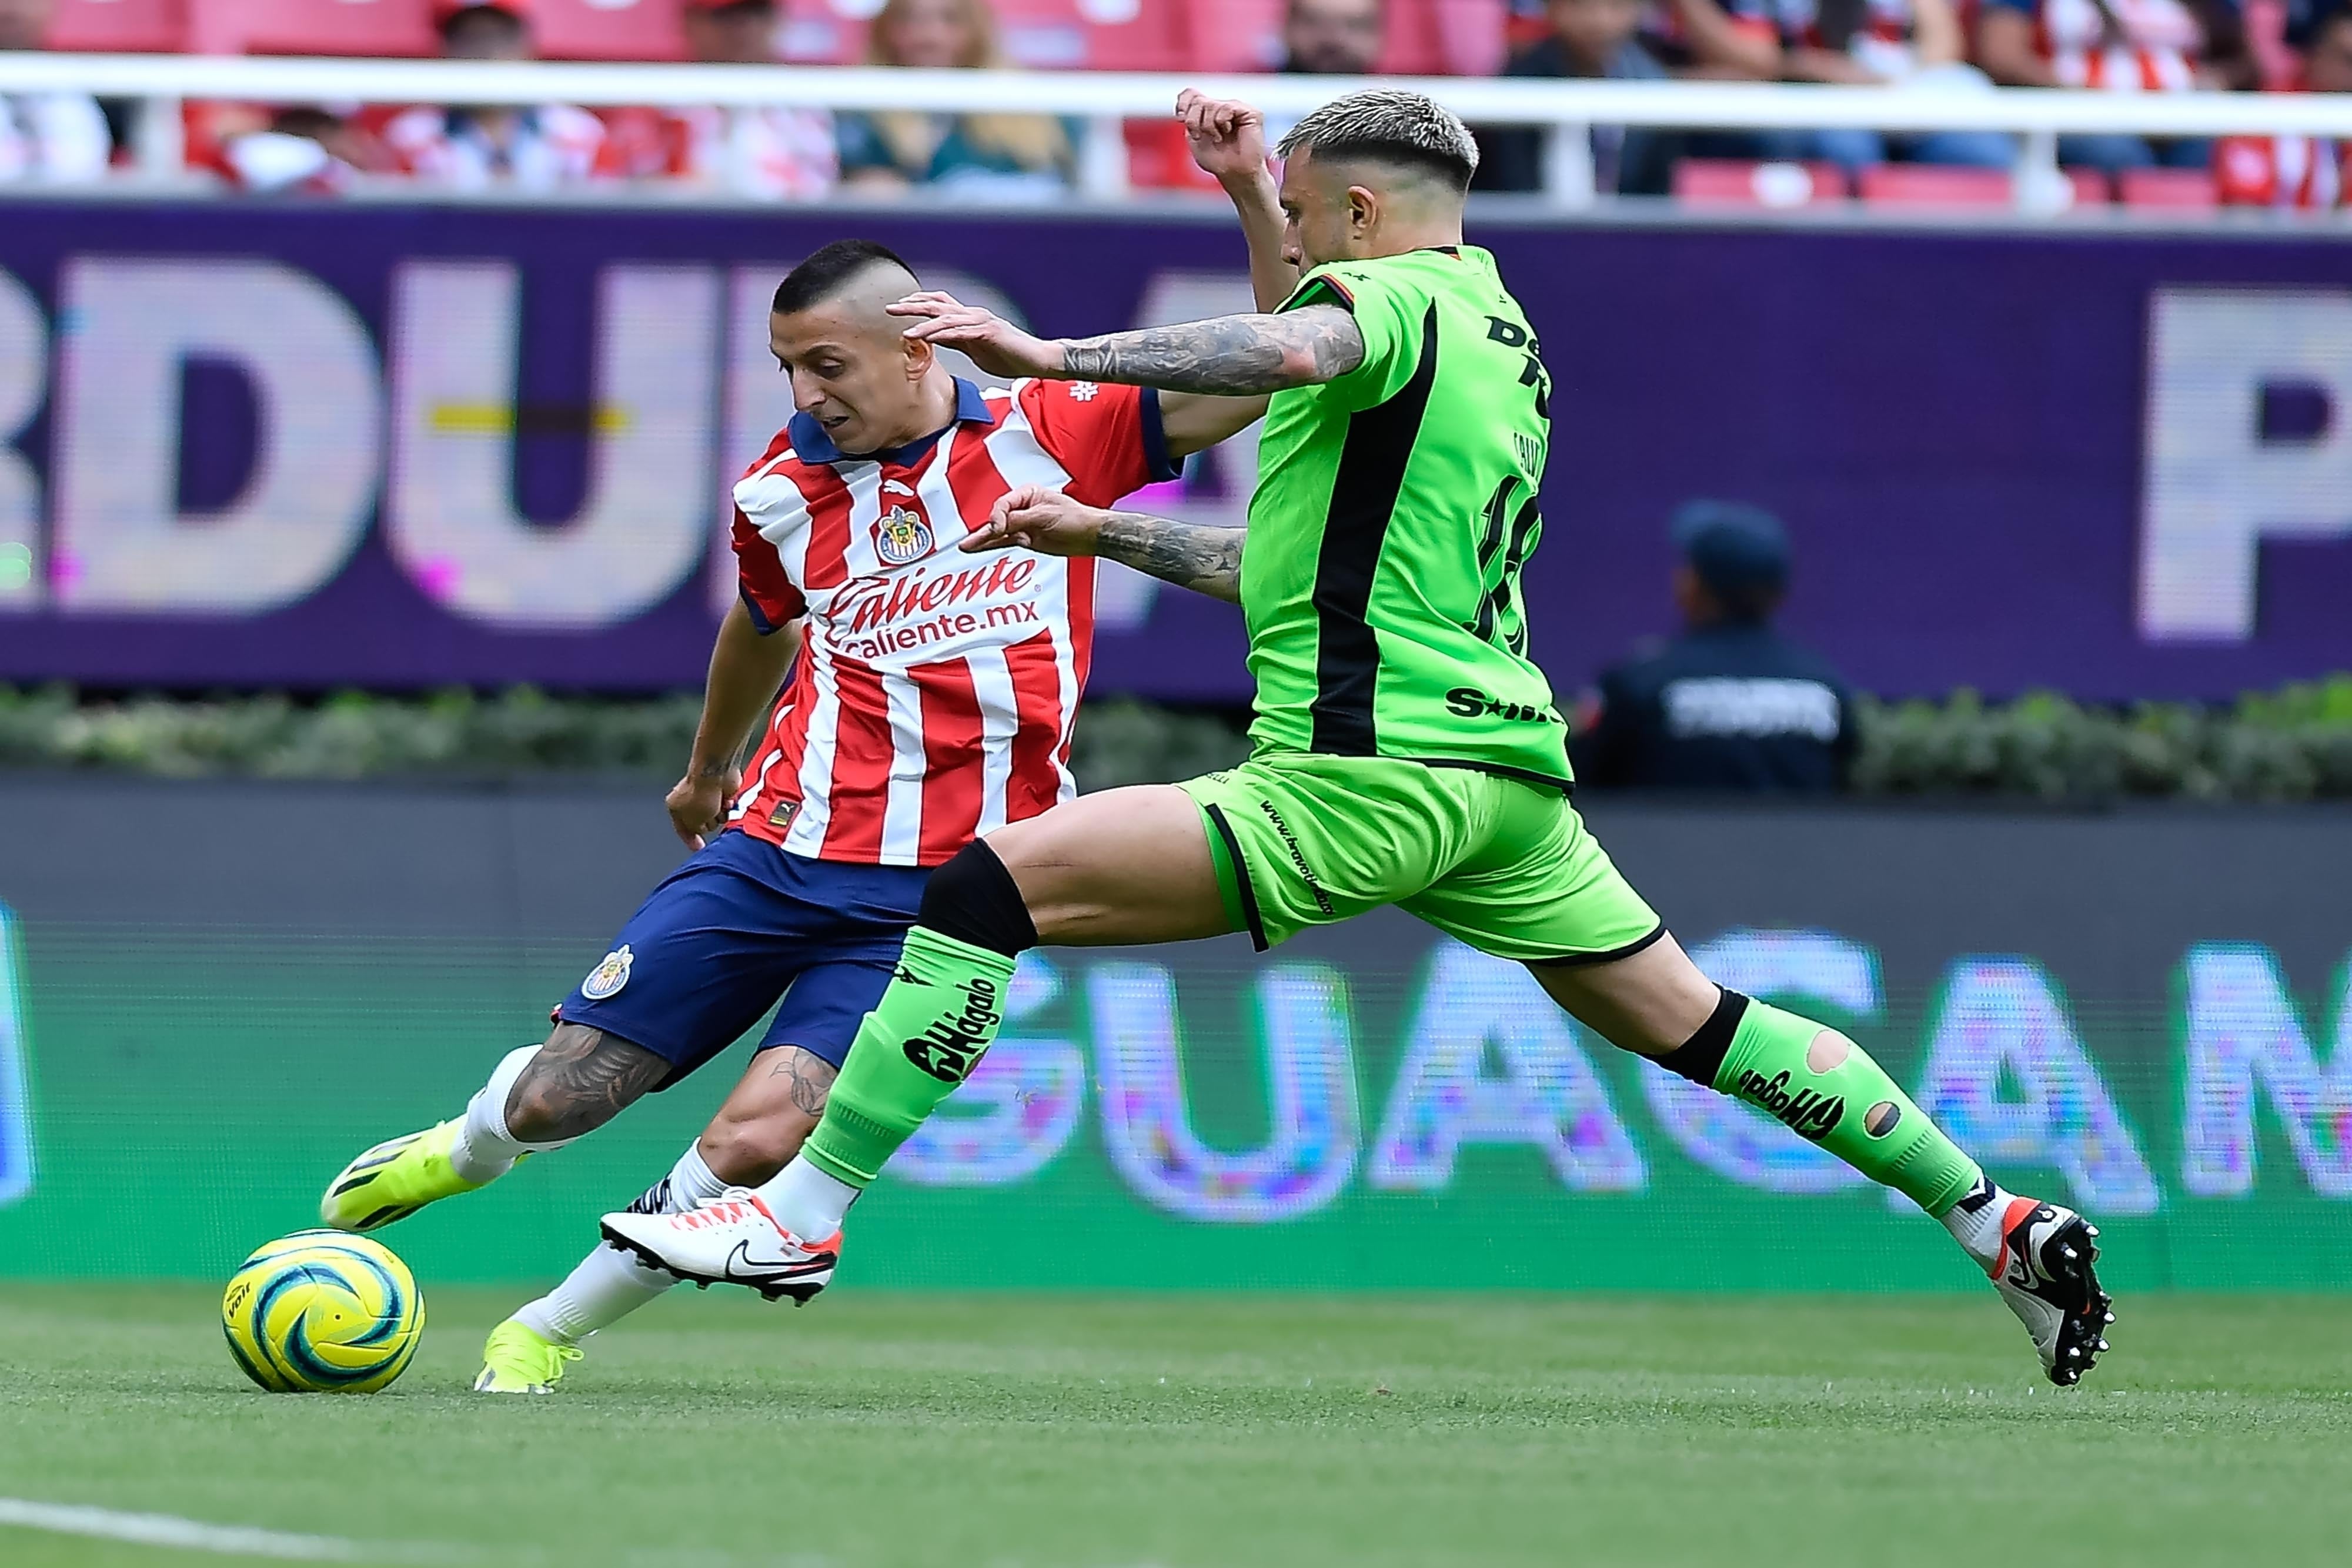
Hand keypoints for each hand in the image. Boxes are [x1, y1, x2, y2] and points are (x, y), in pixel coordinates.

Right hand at [666, 769, 729, 850]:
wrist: (717, 773)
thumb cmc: (701, 795)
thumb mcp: (692, 822)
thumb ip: (693, 831)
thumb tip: (701, 830)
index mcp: (675, 807)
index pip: (682, 829)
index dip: (691, 840)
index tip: (699, 848)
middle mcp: (689, 802)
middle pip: (702, 825)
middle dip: (709, 823)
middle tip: (708, 814)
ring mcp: (706, 797)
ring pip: (717, 819)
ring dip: (720, 816)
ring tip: (718, 806)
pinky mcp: (721, 793)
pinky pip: (726, 809)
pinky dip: (728, 807)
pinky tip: (726, 800)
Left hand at [889, 292, 1065, 379]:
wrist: (1038, 360)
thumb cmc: (1010, 356)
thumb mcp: (975, 349)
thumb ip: (956, 341)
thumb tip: (935, 339)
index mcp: (969, 318)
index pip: (939, 304)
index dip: (918, 303)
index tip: (898, 307)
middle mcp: (973, 315)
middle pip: (938, 305)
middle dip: (912, 306)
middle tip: (890, 308)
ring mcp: (982, 322)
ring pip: (947, 319)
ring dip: (924, 324)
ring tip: (906, 332)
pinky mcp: (990, 333)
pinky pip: (962, 333)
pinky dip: (944, 335)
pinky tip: (930, 338)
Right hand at [960, 485, 1108, 558]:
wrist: (1089, 535)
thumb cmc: (1074, 518)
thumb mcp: (1044, 516)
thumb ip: (1019, 521)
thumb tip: (998, 526)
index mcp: (1027, 494)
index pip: (1003, 504)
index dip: (997, 517)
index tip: (998, 529)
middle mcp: (1022, 508)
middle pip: (997, 518)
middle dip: (986, 529)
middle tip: (970, 541)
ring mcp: (1023, 524)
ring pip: (997, 532)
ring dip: (982, 539)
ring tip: (965, 546)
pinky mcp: (1025, 539)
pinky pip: (1004, 542)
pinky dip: (991, 545)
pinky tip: (977, 548)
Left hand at [1176, 89, 1269, 183]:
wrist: (1234, 174)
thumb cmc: (1217, 161)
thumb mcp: (1194, 139)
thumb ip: (1189, 120)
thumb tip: (1184, 109)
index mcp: (1207, 112)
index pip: (1190, 94)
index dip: (1183, 103)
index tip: (1180, 118)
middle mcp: (1221, 106)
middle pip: (1198, 100)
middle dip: (1194, 121)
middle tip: (1200, 137)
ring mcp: (1235, 108)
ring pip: (1211, 105)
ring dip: (1208, 126)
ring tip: (1217, 139)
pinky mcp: (1249, 112)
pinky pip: (1226, 108)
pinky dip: (1222, 123)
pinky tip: (1227, 131)